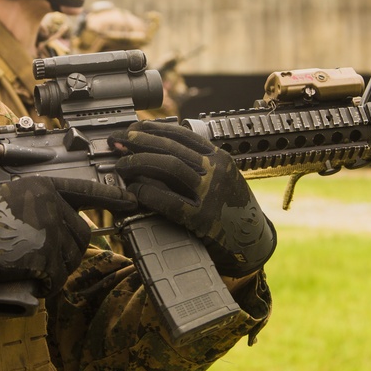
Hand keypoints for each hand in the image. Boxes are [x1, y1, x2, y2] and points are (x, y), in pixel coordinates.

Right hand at [0, 177, 133, 295]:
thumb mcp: (12, 197)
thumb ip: (36, 204)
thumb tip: (54, 221)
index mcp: (44, 187)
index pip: (85, 191)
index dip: (110, 197)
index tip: (131, 200)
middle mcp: (52, 205)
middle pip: (80, 233)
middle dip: (67, 251)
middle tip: (45, 259)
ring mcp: (50, 230)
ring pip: (72, 257)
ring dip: (58, 270)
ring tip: (36, 271)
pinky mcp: (45, 255)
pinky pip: (57, 277)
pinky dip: (47, 286)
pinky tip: (35, 284)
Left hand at [109, 120, 275, 276]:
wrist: (252, 241)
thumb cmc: (232, 207)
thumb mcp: (222, 176)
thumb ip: (198, 162)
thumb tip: (159, 147)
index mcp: (219, 157)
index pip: (181, 134)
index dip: (153, 130)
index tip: (132, 129)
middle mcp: (216, 170)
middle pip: (171, 147)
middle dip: (140, 142)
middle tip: (118, 142)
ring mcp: (210, 193)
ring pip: (169, 167)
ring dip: (139, 162)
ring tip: (121, 164)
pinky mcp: (202, 219)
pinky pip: (168, 200)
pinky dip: (147, 192)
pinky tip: (133, 191)